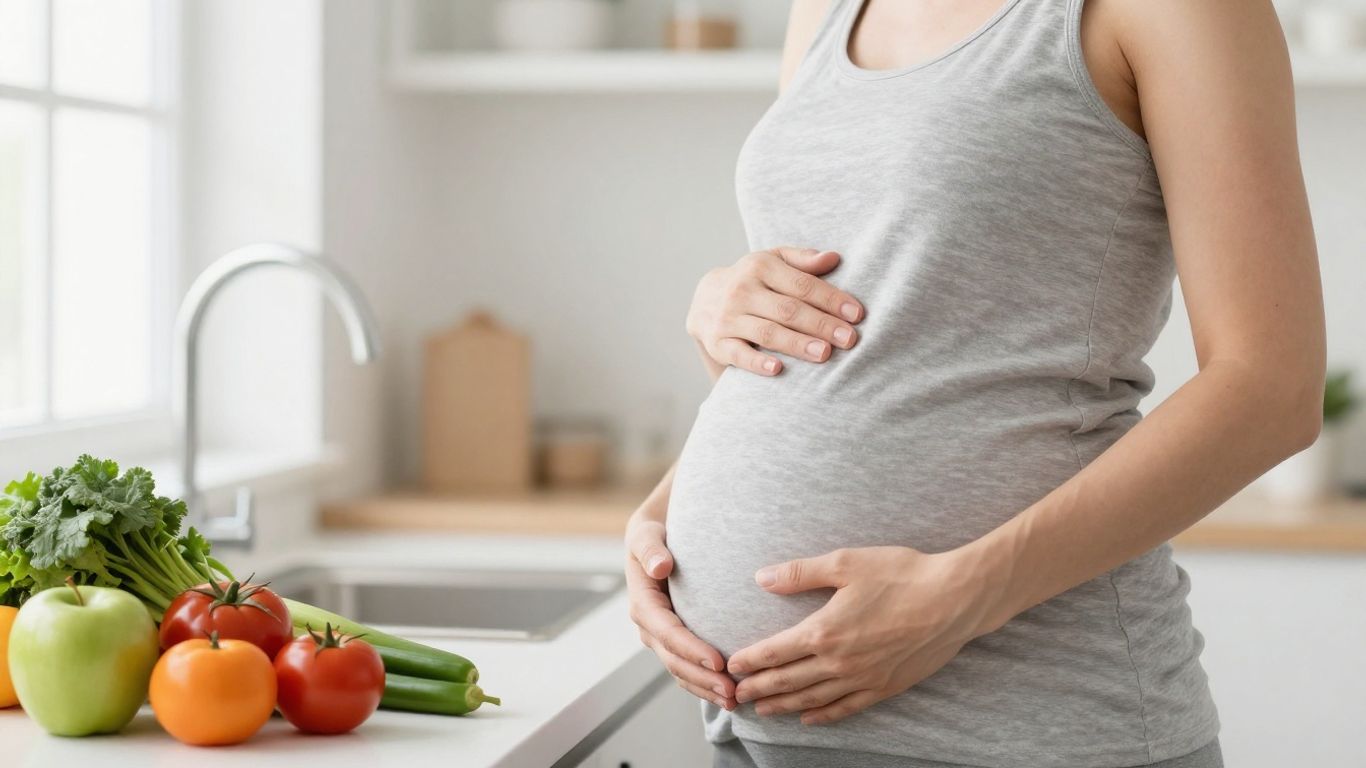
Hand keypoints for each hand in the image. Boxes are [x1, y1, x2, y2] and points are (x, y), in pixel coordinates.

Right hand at [624, 513, 736, 709]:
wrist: (654, 537)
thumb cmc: (653, 533)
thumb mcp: (646, 533)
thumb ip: (650, 548)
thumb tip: (660, 567)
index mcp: (642, 603)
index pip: (667, 631)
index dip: (690, 648)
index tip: (717, 661)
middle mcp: (649, 625)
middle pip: (674, 659)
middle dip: (702, 678)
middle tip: (732, 691)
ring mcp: (660, 637)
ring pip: (680, 670)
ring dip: (704, 688)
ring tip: (733, 701)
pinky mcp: (673, 641)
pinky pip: (686, 668)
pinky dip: (703, 684)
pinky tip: (726, 695)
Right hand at [686, 247, 864, 376]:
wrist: (703, 300)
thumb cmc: (752, 281)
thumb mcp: (773, 261)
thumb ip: (803, 260)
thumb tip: (834, 258)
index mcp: (761, 266)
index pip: (803, 285)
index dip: (832, 299)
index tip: (857, 315)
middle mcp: (742, 290)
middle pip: (788, 310)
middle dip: (821, 324)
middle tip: (849, 339)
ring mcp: (728, 317)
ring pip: (767, 332)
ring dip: (797, 344)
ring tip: (825, 354)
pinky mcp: (717, 342)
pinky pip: (739, 354)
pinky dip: (757, 362)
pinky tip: (778, 369)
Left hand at [727, 546, 1004, 724]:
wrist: (954, 599)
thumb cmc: (901, 575)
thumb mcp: (845, 564)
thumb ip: (800, 573)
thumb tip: (762, 578)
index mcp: (824, 630)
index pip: (774, 652)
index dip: (750, 661)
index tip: (731, 667)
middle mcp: (838, 662)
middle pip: (787, 680)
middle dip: (758, 688)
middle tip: (735, 696)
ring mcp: (862, 678)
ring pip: (812, 699)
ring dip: (782, 705)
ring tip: (762, 709)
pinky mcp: (885, 687)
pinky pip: (846, 708)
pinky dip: (822, 715)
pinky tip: (808, 718)